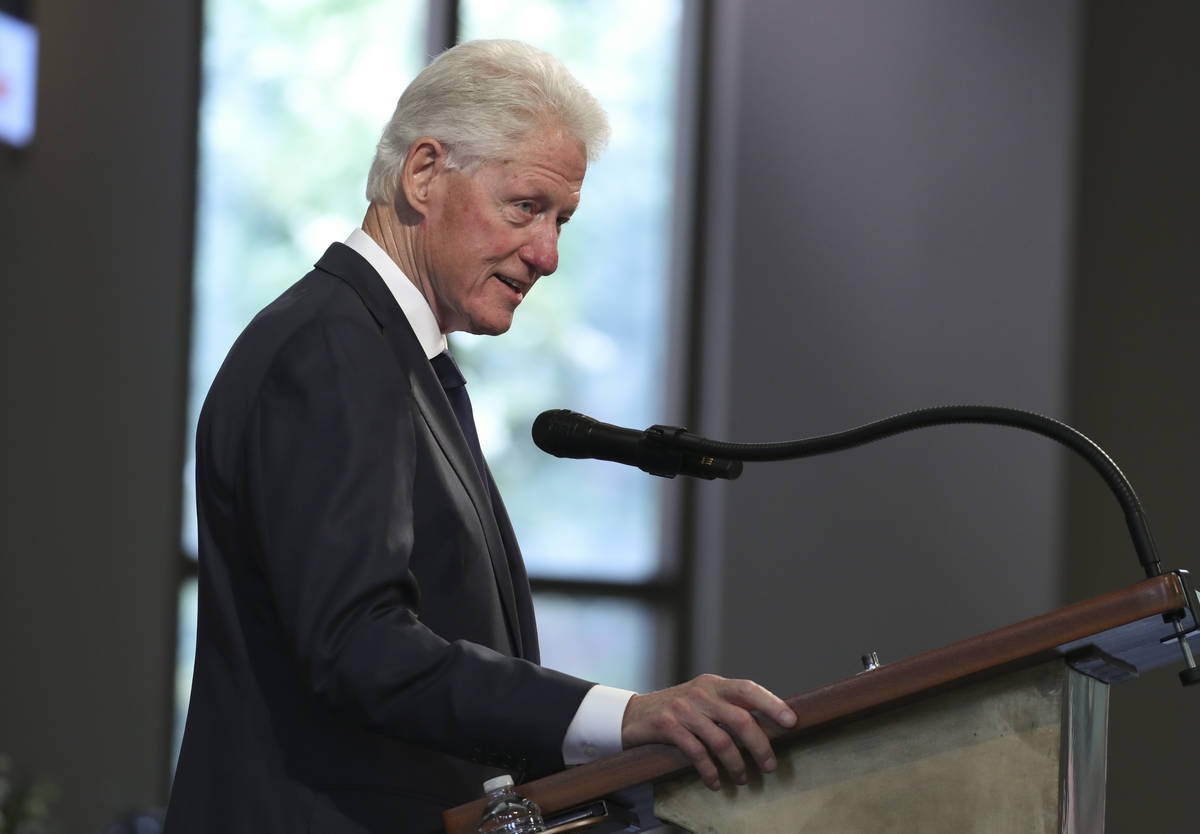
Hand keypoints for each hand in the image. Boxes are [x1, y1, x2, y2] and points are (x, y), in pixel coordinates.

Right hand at [620, 673, 796, 789]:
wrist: (633, 714)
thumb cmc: (676, 710)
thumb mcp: (702, 700)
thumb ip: (728, 706)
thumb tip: (767, 724)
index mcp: (713, 684)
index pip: (748, 689)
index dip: (772, 703)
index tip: (791, 721)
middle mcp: (700, 693)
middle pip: (740, 719)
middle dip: (759, 746)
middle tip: (769, 766)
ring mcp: (683, 709)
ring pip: (720, 741)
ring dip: (736, 765)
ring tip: (741, 779)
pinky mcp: (668, 726)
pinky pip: (697, 753)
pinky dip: (709, 772)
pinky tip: (715, 782)